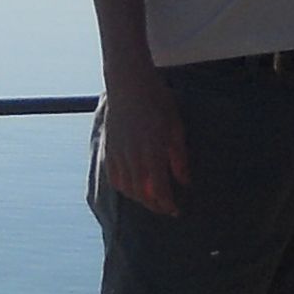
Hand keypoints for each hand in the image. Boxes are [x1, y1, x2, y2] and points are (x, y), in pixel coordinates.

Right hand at [100, 62, 189, 214]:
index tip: (176, 210)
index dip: (168, 204)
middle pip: (142, 194)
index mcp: (152, 152)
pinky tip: (133, 188)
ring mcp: (118, 154)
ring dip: (140, 199)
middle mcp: (133, 157)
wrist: (128, 82)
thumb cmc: (156, 100)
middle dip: (155, 205)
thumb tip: (185, 181)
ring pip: (127, 188)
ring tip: (152, 200)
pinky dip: (125, 188)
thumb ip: (179, 158)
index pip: (159, 190)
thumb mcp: (175, 127)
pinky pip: (114, 177)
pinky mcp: (109, 148)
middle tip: (167, 209)